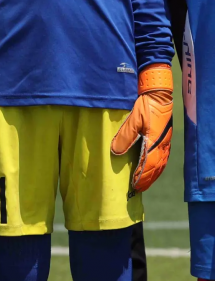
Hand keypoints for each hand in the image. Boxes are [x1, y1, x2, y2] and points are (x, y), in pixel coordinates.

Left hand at [111, 63, 172, 191]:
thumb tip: (115, 151)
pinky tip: (153, 168)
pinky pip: (163, 157)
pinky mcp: (164, 137)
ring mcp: (165, 141)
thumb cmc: (145, 105)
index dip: (141, 176)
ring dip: (153, 174)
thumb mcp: (133, 119)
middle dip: (147, 179)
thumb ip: (125, 136)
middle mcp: (162, 144)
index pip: (148, 165)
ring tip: (145, 182)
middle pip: (156, 167)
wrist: (159, 93)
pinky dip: (158, 166)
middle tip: (138, 188)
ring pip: (161, 163)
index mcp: (155, 142)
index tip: (134, 185)